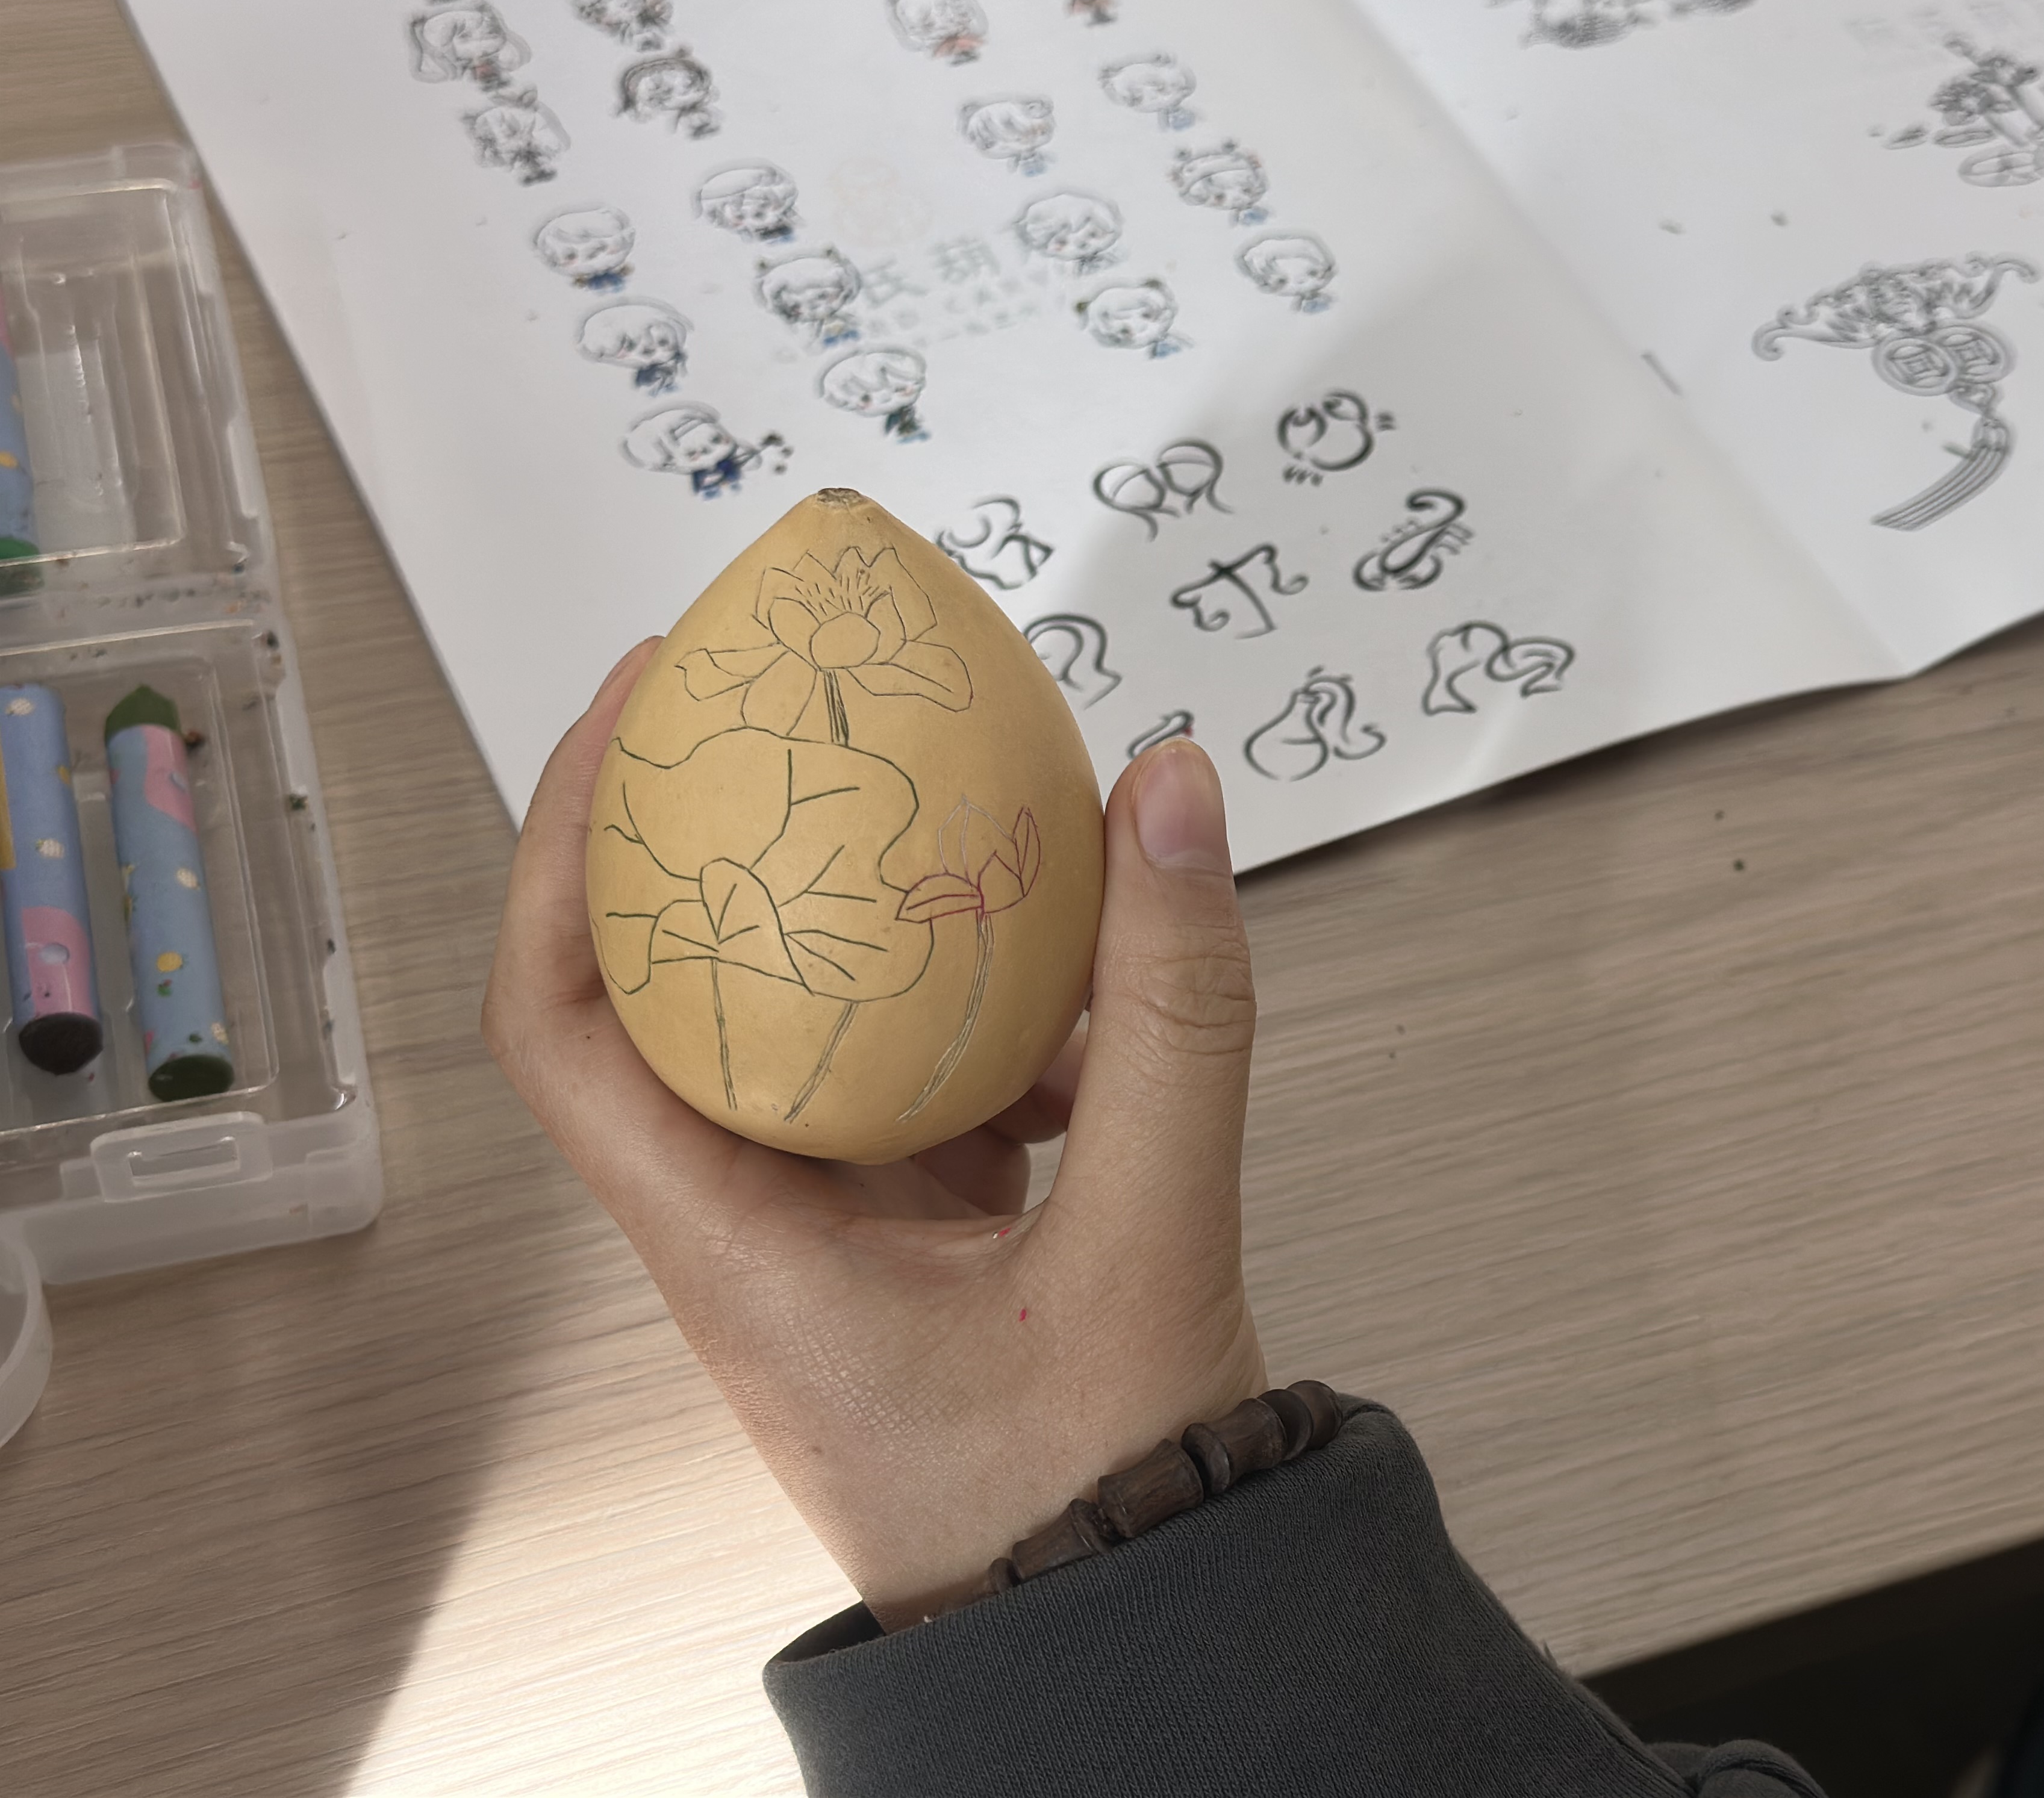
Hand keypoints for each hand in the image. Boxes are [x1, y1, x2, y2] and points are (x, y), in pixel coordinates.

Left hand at [484, 639, 1268, 1622]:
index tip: (632, 707)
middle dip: (735, 844)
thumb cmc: (1092, 1501)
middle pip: (680, 996)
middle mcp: (756, 1232)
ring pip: (822, 1037)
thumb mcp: (1151, 1238)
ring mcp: (837, 1239)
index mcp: (734, 1246)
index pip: (564, 1022)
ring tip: (997, 859)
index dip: (564, 846)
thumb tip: (1165, 792)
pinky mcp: (919, 1248)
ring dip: (900, 944)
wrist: (1139, 1638)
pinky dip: (1001, 1035)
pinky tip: (1097, 1027)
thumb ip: (1177, 1014)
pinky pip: (925, 1093)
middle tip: (812, 711)